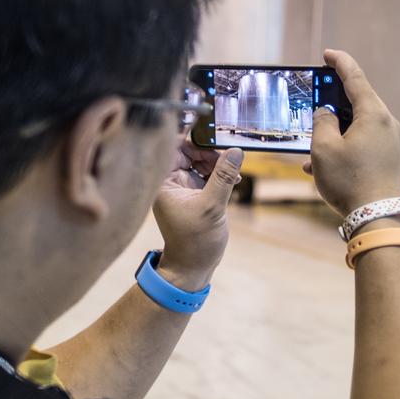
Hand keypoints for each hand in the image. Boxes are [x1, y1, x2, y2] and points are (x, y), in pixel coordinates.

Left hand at [151, 139, 243, 290]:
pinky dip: (220, 175)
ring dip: (218, 163)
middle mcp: (170, 182)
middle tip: (229, 156)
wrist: (193, 266)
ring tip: (233, 172)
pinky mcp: (195, 195)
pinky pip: (207, 175)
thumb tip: (236, 151)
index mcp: (164, 182)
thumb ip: (223, 176)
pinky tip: (234, 180)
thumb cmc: (195, 241)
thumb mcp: (212, 206)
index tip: (213, 131)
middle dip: (210, 152)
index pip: (174, 147)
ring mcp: (183, 188)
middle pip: (189, 152)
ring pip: (200, 163)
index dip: (192, 138)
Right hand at [305, 49, 399, 216]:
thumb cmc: (350, 181)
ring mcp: (388, 141)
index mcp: (373, 113)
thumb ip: (322, 121)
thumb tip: (326, 113)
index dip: (339, 63)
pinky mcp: (386, 158)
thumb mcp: (324, 147)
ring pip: (355, 124)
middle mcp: (386, 123)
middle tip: (315, 95)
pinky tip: (319, 166)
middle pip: (356, 100)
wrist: (378, 217)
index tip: (328, 54)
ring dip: (332, 130)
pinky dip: (340, 146)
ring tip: (310, 145)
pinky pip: (360, 142)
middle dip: (332, 99)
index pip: (355, 77)